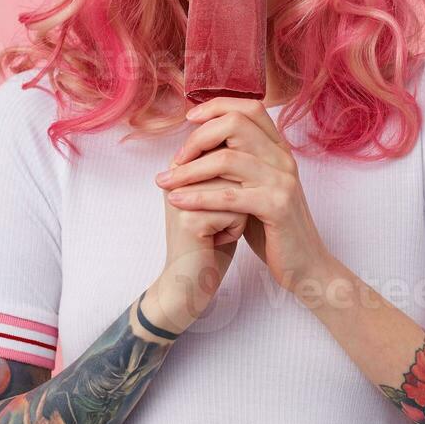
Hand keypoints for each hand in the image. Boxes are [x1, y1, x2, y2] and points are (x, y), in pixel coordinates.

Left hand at [154, 97, 330, 293]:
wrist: (304, 264)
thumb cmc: (272, 227)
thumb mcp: (253, 188)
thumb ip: (234, 165)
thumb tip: (196, 145)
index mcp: (278, 149)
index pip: (249, 107)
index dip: (216, 106)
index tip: (189, 119)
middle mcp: (283, 158)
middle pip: (235, 124)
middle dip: (197, 138)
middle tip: (175, 158)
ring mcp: (282, 181)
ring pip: (227, 159)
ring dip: (189, 170)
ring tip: (165, 182)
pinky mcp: (277, 207)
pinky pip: (230, 196)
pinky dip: (198, 197)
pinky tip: (177, 201)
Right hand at [155, 165, 247, 331]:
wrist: (193, 281)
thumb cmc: (212, 240)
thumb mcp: (221, 196)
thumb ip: (226, 168)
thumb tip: (248, 142)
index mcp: (181, 166)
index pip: (229, 153)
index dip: (236, 184)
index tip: (218, 206)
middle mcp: (176, 175)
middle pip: (235, 169)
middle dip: (239, 198)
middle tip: (217, 221)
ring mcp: (180, 195)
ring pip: (238, 188)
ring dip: (239, 213)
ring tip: (215, 229)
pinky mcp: (188, 217)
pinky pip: (237, 211)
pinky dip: (236, 229)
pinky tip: (214, 241)